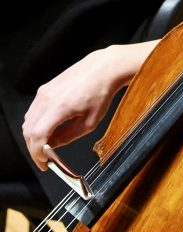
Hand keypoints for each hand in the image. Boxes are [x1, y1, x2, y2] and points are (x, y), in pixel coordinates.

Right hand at [22, 44, 148, 168]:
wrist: (104, 68)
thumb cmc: (102, 93)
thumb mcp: (91, 122)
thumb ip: (68, 136)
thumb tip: (53, 146)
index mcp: (59, 107)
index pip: (37, 136)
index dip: (37, 153)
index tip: (44, 163)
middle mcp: (47, 98)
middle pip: (28, 130)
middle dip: (34, 147)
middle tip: (45, 158)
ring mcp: (43, 92)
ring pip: (28, 121)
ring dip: (34, 136)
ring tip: (48, 144)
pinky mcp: (44, 88)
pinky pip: (34, 111)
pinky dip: (37, 123)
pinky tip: (49, 129)